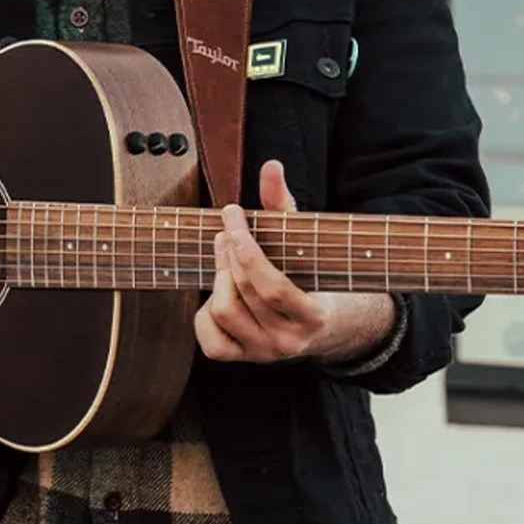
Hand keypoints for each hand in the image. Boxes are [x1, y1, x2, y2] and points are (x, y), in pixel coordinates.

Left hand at [194, 160, 395, 364]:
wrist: (317, 322)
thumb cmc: (306, 271)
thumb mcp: (301, 239)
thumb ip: (283, 204)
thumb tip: (271, 166)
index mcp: (313, 316)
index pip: (271, 286)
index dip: (245, 247)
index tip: (231, 212)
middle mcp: (289, 343)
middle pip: (243, 291)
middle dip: (229, 252)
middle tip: (226, 230)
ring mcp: (263, 354)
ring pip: (223, 311)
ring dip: (218, 277)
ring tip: (223, 255)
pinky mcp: (241, 358)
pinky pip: (209, 340)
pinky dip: (205, 314)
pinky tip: (219, 292)